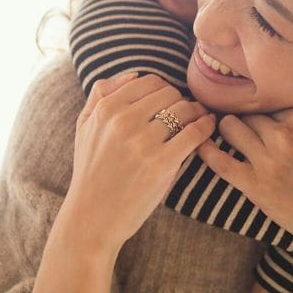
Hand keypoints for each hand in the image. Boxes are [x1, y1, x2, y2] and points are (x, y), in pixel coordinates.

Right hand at [68, 73, 216, 250]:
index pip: (149, 81)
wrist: (92, 217)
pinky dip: (205, 127)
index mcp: (106, 109)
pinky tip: (208, 129)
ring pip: (184, 110)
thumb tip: (133, 74)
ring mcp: (143, 142)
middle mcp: (123, 121)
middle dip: (181, 100)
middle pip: (169, 93)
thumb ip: (101, 94)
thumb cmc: (91, 172)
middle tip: (188, 112)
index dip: (164, 89)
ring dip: (197, 112)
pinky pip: (194, 133)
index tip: (171, 101)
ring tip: (201, 119)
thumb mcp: (84, 127)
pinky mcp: (161, 164)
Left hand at [194, 106, 292, 251]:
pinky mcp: (254, 186)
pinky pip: (219, 161)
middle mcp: (282, 134)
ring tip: (228, 129)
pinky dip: (206, 149)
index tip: (265, 114)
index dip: (269, 110)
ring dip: (228, 127)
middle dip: (249, 118)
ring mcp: (266, 160)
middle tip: (246, 122)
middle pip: (250, 113)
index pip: (272, 102)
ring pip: (231, 128)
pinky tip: (199, 142)